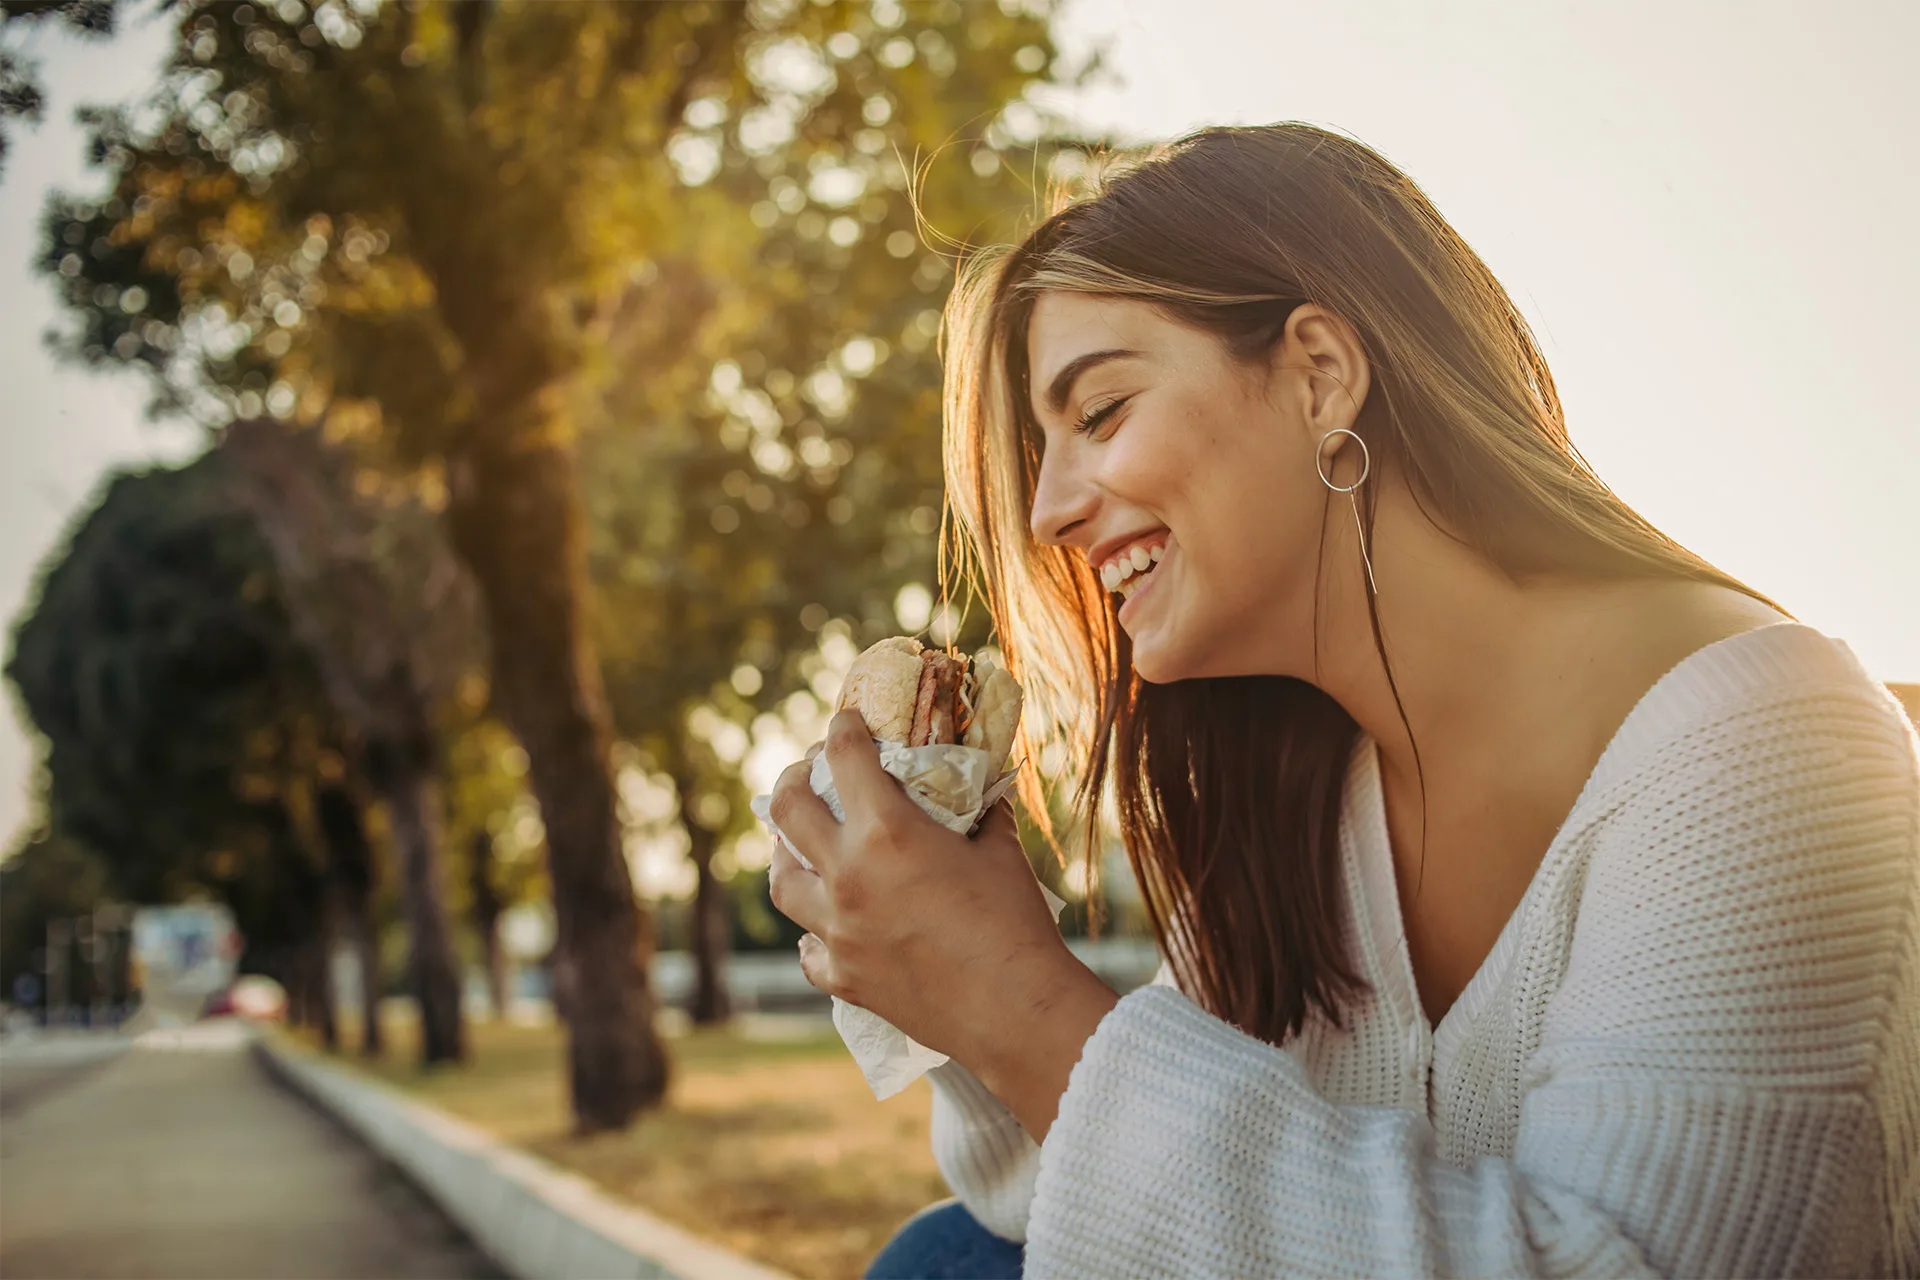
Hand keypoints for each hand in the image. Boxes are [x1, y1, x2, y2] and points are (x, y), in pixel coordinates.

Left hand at [767, 710, 1115, 1130]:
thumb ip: (981, 813)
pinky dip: (812, 934)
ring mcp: (838, 931)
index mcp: (886, 832)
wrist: (1015, 1009)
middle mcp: (847, 876)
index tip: (845, 722)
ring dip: (787, 855)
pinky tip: (823, 927)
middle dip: (792, 781)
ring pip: (783, 882)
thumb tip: (983, 789)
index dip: (842, 730)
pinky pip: (808, 951)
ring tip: (798, 845)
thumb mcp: (1000, 850)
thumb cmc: (1014, 921)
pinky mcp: (843, 978)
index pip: (846, 758)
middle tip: (805, 774)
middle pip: (787, 812)